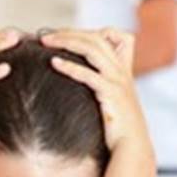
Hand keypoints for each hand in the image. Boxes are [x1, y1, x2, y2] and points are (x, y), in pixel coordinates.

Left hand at [41, 29, 151, 154]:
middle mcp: (122, 71)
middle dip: (69, 33)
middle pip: (97, 38)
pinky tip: (54, 63)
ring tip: (45, 42)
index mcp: (122, 69)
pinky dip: (70, 67)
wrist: (131, 145)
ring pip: (93, 49)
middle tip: (45, 36)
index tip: (63, 34)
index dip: (88, 31)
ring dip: (67, 42)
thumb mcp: (110, 98)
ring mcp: (118, 81)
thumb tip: (74, 76)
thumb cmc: (117, 125)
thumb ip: (99, 83)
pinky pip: (89, 75)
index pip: (113, 35)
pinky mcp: (112, 94)